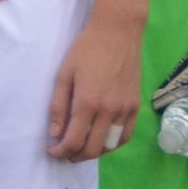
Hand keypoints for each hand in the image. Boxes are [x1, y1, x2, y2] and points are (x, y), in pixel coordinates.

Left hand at [48, 0, 144, 162]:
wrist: (118, 32)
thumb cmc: (86, 49)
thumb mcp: (64, 74)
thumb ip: (58, 106)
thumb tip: (55, 133)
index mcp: (87, 103)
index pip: (73, 140)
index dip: (60, 152)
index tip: (52, 150)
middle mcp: (108, 111)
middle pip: (92, 149)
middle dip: (75, 156)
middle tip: (65, 153)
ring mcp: (125, 110)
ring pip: (110, 146)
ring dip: (94, 153)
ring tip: (81, 149)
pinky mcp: (136, 106)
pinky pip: (126, 135)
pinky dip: (114, 144)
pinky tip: (103, 142)